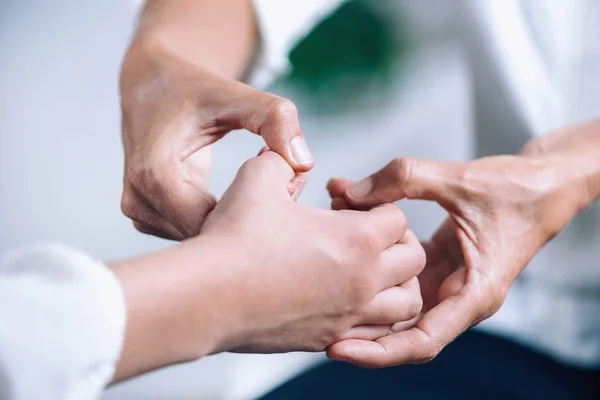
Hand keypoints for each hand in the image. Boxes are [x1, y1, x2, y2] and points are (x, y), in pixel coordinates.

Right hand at [119, 39, 313, 239]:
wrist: (152, 85)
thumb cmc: (193, 90)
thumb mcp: (236, 95)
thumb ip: (274, 119)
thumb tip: (304, 164)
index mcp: (155, 172)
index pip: (211, 225)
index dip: (253, 214)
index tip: (281, 189)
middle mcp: (139, 199)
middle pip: (206, 237)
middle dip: (245, 220)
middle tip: (277, 190)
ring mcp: (139, 212)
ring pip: (200, 240)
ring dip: (231, 223)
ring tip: (255, 189)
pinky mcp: (147, 218)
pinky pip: (191, 235)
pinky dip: (216, 223)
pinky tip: (235, 198)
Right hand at [198, 151, 425, 352]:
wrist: (206, 297)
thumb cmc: (234, 238)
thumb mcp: (260, 175)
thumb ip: (285, 160)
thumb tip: (292, 159)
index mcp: (357, 239)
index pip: (398, 217)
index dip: (374, 204)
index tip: (343, 205)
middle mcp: (364, 281)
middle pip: (413, 258)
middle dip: (396, 240)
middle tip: (363, 234)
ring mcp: (349, 315)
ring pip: (406, 304)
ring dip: (397, 283)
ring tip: (370, 270)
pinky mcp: (329, 338)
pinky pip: (376, 334)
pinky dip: (376, 317)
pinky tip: (349, 300)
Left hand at [325, 153, 584, 366]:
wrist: (541, 185)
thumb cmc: (515, 190)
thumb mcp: (459, 180)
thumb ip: (403, 179)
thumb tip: (347, 192)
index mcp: (473, 294)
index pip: (421, 341)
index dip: (378, 351)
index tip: (339, 349)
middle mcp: (457, 296)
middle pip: (400, 330)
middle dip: (358, 322)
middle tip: (313, 315)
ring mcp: (445, 282)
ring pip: (395, 299)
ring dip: (361, 283)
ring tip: (323, 267)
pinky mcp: (436, 265)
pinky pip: (397, 274)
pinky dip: (373, 258)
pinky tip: (347, 232)